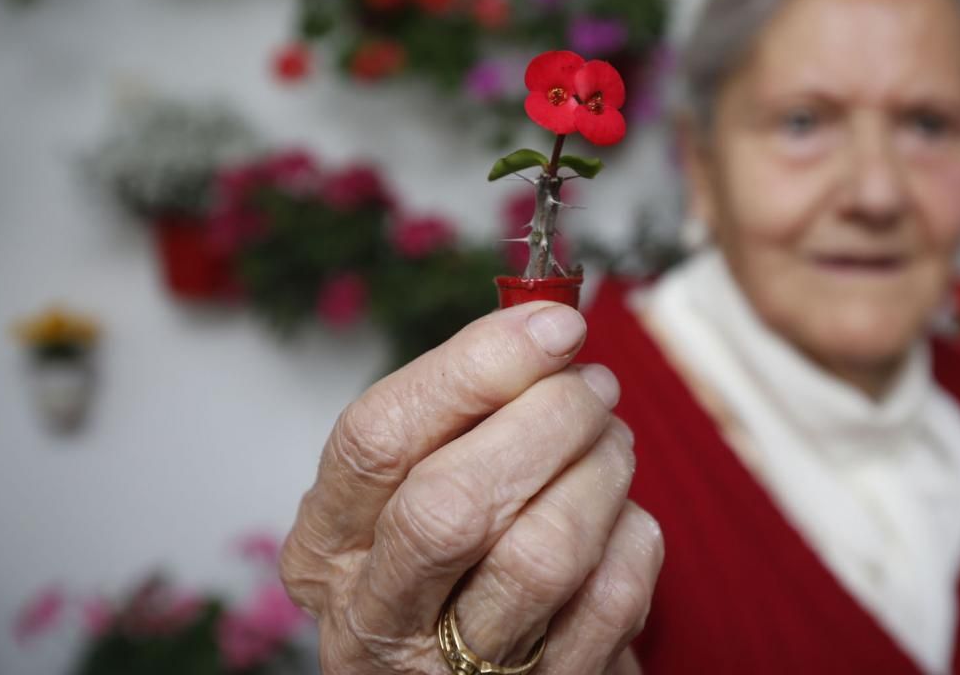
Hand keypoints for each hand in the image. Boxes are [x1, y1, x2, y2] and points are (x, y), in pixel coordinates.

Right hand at [279, 302, 663, 673]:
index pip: (377, 439)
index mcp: (327, 546)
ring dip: (599, 473)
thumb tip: (544, 321)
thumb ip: (463, 407)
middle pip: (451, 504)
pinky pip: (610, 599)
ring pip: (540, 555)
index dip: (474, 366)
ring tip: (611, 441)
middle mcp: (373, 618)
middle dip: (546, 422)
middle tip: (591, 386)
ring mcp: (456, 672)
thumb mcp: (421, 478)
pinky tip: (620, 516)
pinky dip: (632, 536)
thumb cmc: (455, 557)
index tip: (551, 323)